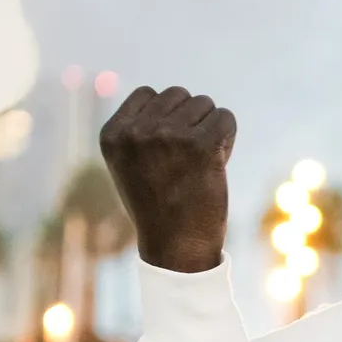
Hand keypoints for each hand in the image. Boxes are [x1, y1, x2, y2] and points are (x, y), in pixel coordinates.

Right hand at [99, 86, 235, 272]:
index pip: (147, 94)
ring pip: (204, 104)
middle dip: (190, 120)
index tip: (172, 146)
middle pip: (178, 95)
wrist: (177, 247)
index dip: (167, 116)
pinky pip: (225, 118)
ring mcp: (169, 136)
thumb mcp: (132, 166)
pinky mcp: (201, 144)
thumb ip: (141, 131)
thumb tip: (171, 97)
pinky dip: (228, 136)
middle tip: (190, 157)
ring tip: (201, 162)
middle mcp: (137, 132)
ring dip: (210, 128)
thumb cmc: (159, 208)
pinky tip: (218, 161)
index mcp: (113, 134)